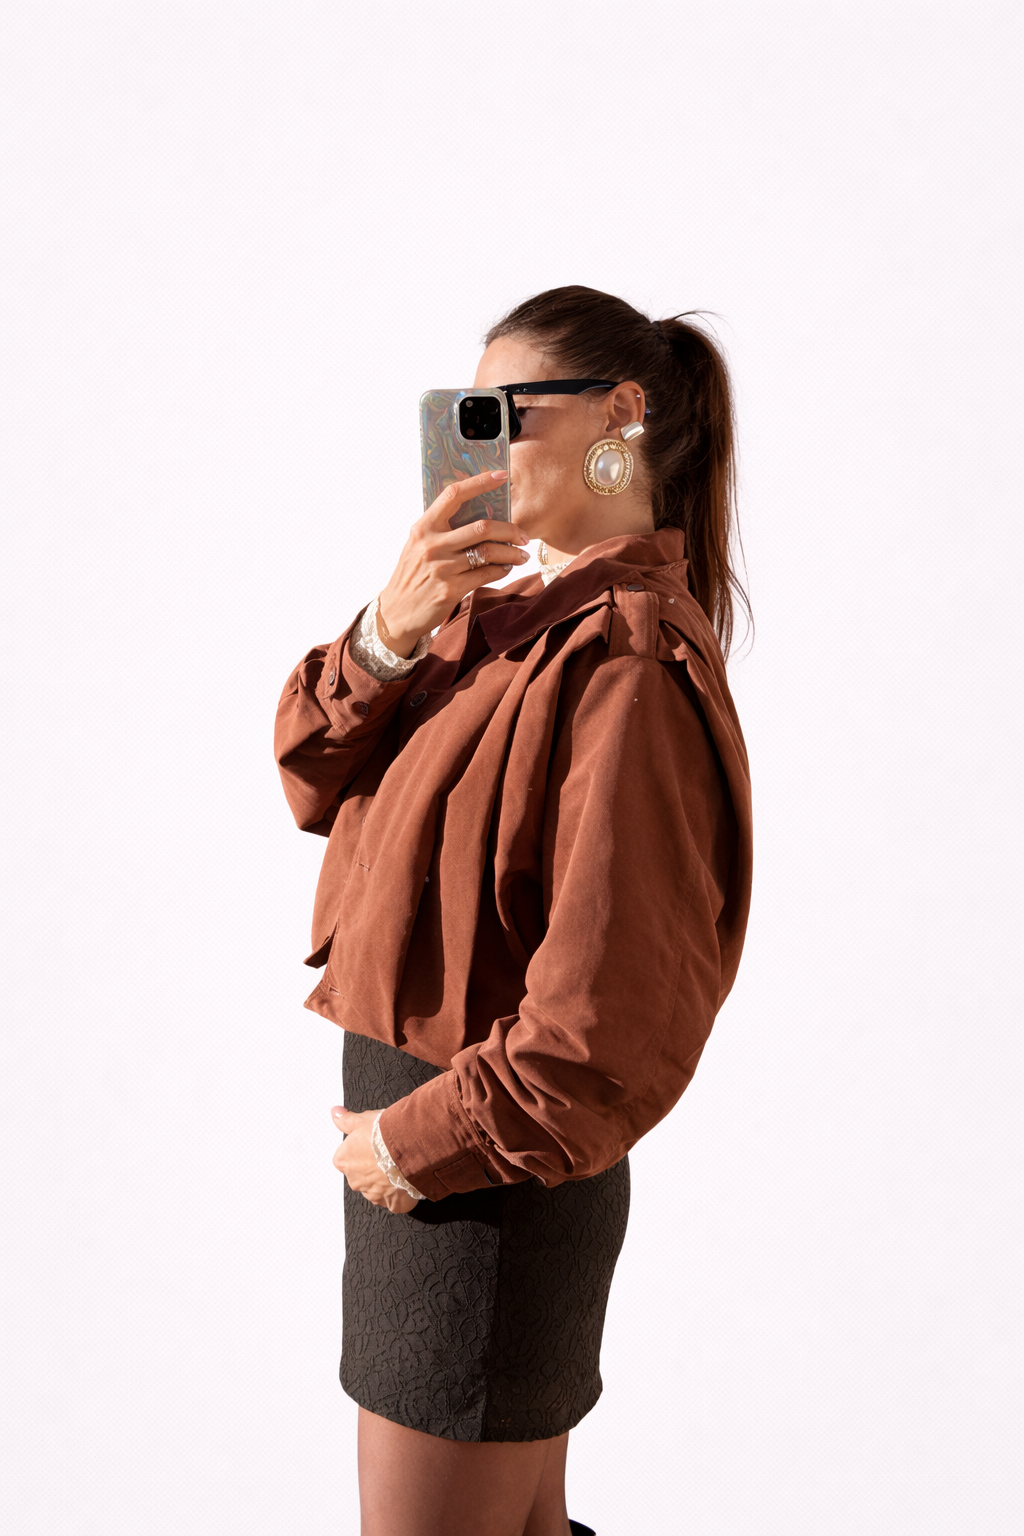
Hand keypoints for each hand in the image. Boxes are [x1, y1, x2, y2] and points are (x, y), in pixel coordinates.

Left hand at [331, 1106, 417, 1213]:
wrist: (411, 1147)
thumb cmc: (386, 1133)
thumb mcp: (364, 1119)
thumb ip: (347, 1120)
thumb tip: (334, 1113)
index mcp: (344, 1161)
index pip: (348, 1157)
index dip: (362, 1149)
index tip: (373, 1144)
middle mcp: (355, 1181)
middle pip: (361, 1175)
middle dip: (373, 1167)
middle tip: (388, 1153)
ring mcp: (374, 1194)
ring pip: (378, 1188)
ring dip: (386, 1180)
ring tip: (401, 1165)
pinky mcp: (393, 1204)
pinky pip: (395, 1200)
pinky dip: (400, 1193)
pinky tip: (408, 1179)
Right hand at [376, 470, 528, 656]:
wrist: (397, 612)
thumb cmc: (412, 575)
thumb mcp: (418, 545)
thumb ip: (441, 529)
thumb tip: (479, 513)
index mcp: (424, 527)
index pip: (454, 495)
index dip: (479, 482)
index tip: (501, 476)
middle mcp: (432, 544)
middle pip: (482, 527)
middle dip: (510, 529)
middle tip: (524, 535)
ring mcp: (442, 567)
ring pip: (489, 552)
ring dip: (512, 553)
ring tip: (522, 555)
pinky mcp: (451, 589)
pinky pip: (486, 574)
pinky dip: (501, 570)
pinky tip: (506, 568)